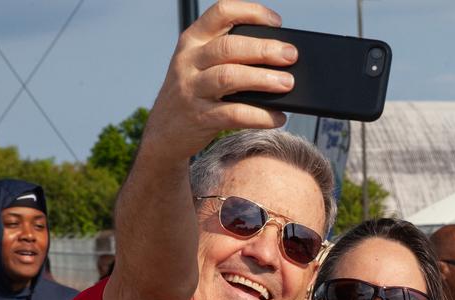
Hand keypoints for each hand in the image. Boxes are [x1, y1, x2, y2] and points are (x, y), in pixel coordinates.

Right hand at [143, 1, 296, 160]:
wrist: (164, 132)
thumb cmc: (194, 94)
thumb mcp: (200, 65)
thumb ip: (229, 56)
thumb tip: (278, 57)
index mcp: (192, 41)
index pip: (220, 13)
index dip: (250, 12)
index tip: (276, 21)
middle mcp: (189, 61)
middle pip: (229, 47)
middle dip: (263, 49)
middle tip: (291, 55)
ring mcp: (192, 89)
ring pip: (229, 77)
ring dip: (262, 79)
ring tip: (288, 83)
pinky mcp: (199, 118)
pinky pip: (233, 114)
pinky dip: (260, 116)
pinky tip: (278, 117)